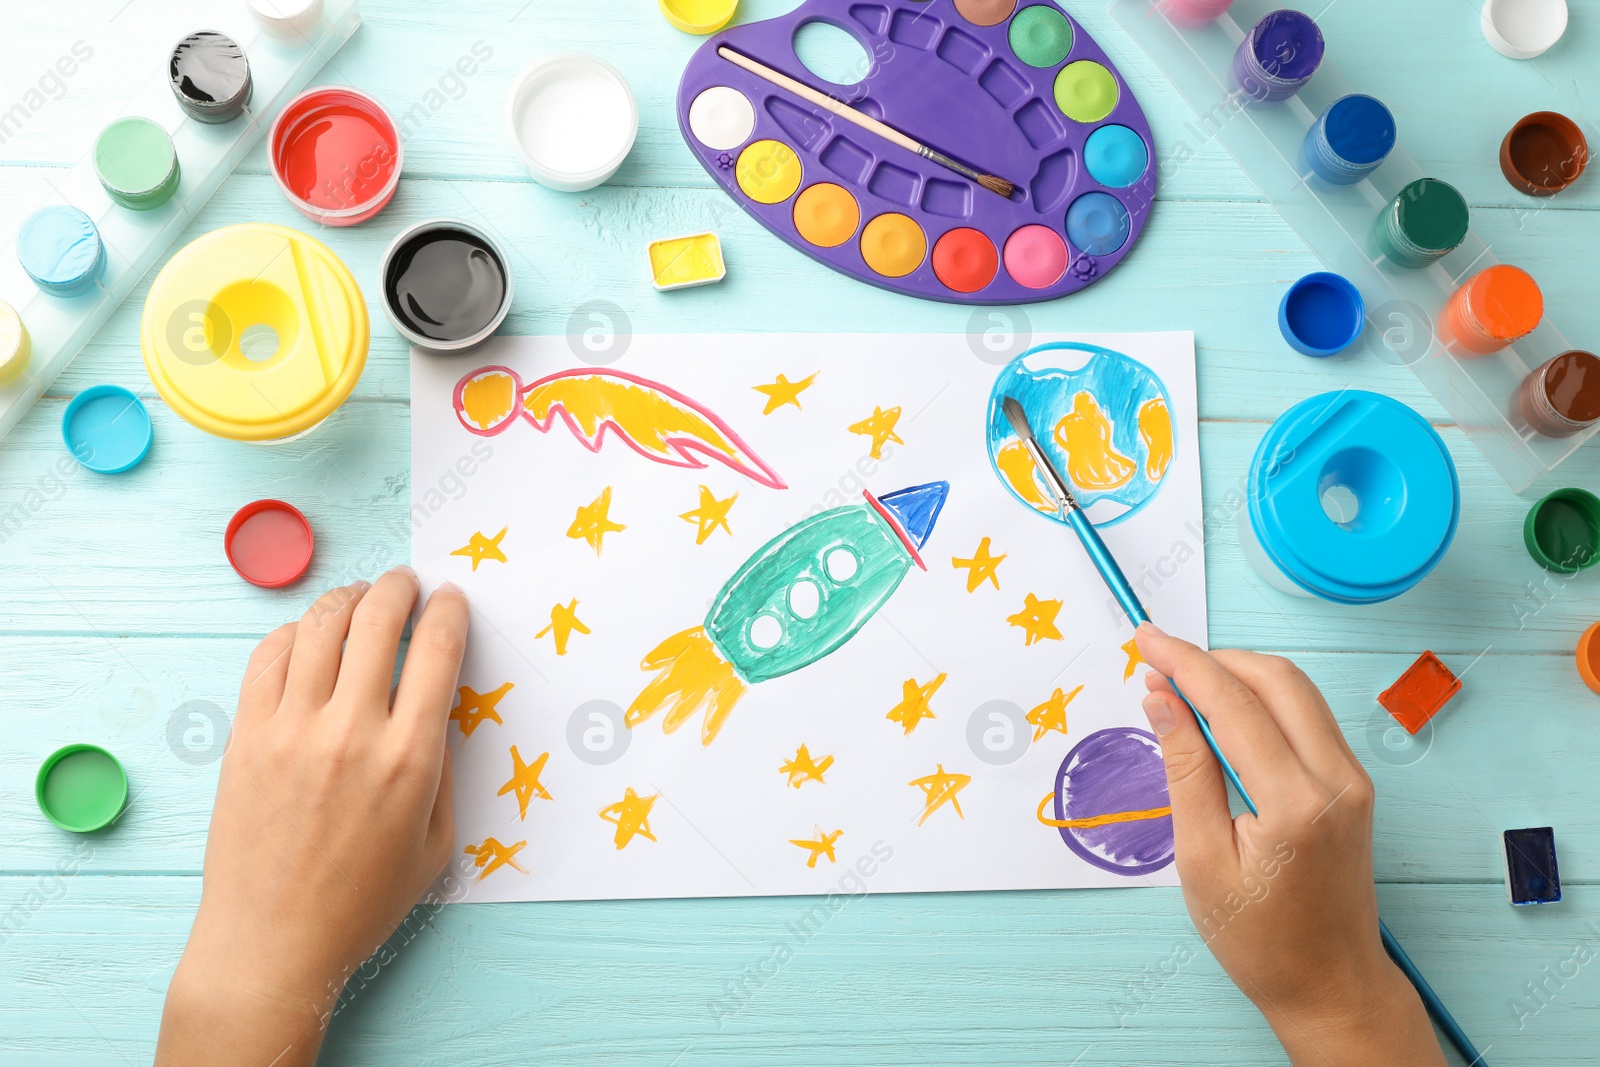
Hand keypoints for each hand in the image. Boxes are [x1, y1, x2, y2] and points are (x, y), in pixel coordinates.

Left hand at [157, 568, 468, 1066]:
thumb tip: (433, 706)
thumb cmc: (362, 901)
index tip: (451, 600)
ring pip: (319, 626)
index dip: (449, 611)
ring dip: (347, 598)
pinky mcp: (246, 736)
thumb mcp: (436, 840)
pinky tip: (308, 635)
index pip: (436, 650)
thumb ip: (441, 767)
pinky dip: (292, 631)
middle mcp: (351, 732)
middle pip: (377, 620)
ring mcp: (290, 729)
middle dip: (399, 587)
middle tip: (406, 583)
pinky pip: (267, 657)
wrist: (272, 941)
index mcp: (409, 759)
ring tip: (359, 598)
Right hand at [1135, 623, 1444, 1066]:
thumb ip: (1184, 770)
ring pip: (1297, 689)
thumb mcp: (1200, 859)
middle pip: (1275, 678)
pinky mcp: (1354, 786)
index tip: (1145, 641)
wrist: (1330, 984)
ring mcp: (1353, 780)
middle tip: (1158, 656)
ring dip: (1238, 672)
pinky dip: (1262, 698)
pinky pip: (1308, 716)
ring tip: (1182, 681)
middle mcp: (1336, 780)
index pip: (1233, 703)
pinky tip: (1221, 710)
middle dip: (1212, 657)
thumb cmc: (1259, 939)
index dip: (1184, 663)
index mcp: (1294, 802)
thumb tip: (1162, 700)